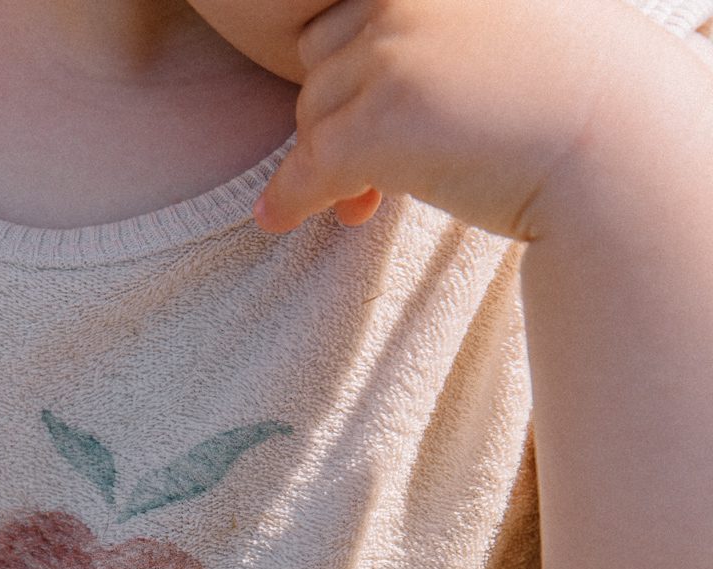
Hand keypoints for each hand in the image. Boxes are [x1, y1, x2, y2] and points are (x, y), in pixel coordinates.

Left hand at [254, 0, 649, 238]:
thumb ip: (443, 29)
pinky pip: (308, 168)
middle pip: (322, 59)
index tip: (381, 112)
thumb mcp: (508, 25)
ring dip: (326, 158)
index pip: (354, 11)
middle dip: (337, 113)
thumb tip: (389, 75)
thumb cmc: (579, 96)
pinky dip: (291, 197)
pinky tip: (277, 220)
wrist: (618, 148)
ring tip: (363, 197)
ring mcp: (391, 55)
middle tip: (367, 165)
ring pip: (312, 114)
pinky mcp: (378, 124)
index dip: (357, 68)